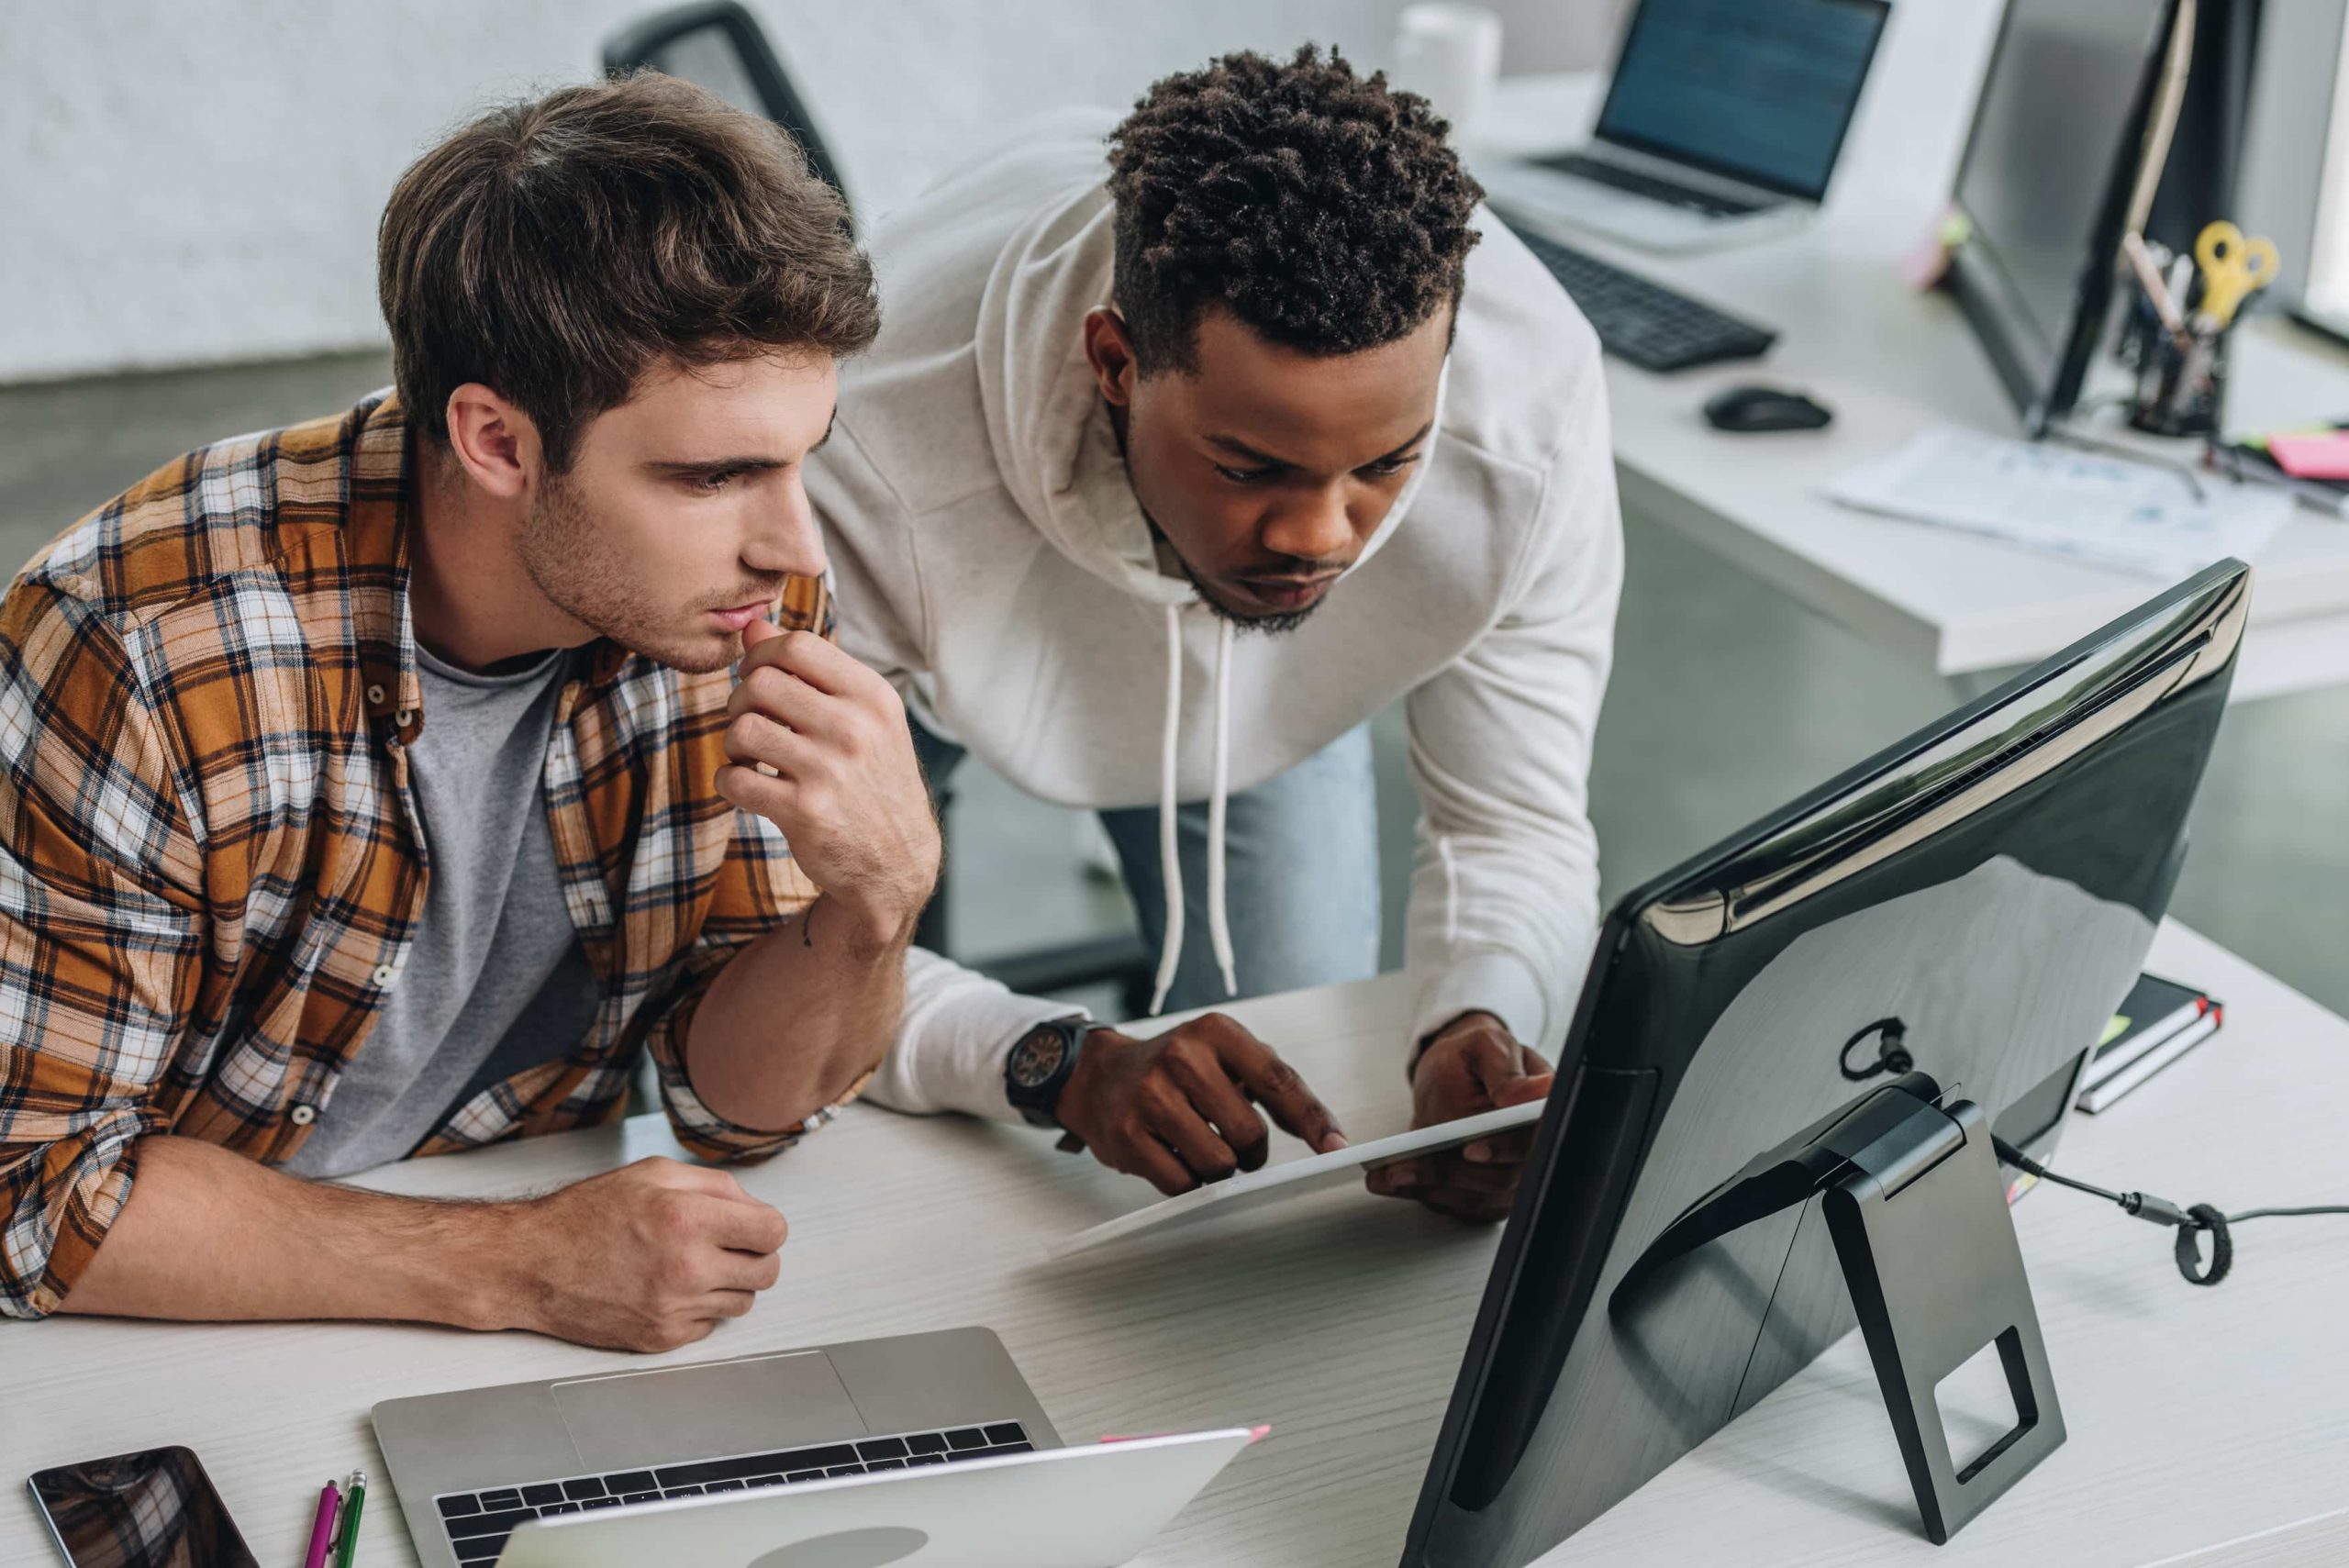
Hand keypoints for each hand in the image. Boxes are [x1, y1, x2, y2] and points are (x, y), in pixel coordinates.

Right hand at [488, 1157, 788, 1351]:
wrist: (532, 1264)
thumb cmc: (586, 1216)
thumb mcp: (654, 1173)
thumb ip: (716, 1185)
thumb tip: (755, 1207)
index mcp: (688, 1218)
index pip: (773, 1232)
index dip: (766, 1226)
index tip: (754, 1227)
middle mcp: (686, 1267)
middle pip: (767, 1272)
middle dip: (755, 1256)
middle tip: (729, 1246)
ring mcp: (673, 1308)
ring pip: (743, 1303)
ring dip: (728, 1284)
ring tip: (692, 1265)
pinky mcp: (660, 1338)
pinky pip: (709, 1325)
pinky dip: (698, 1308)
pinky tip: (669, 1288)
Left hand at [716, 620, 939, 952]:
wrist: (896, 862)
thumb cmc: (873, 780)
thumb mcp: (863, 720)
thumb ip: (812, 671)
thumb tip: (754, 624)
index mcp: (873, 698)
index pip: (799, 645)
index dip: (762, 655)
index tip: (758, 678)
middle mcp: (856, 729)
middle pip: (761, 683)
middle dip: (741, 700)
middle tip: (752, 723)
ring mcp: (830, 771)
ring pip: (742, 729)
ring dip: (732, 743)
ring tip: (749, 756)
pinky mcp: (805, 812)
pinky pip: (734, 778)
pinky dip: (730, 781)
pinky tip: (750, 787)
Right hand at [1054, 1014, 1348, 1194]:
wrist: (1100, 1075)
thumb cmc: (1175, 1069)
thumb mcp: (1224, 1055)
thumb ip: (1274, 1084)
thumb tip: (1325, 1130)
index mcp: (1215, 1032)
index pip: (1278, 1080)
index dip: (1312, 1119)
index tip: (1335, 1145)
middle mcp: (1181, 1058)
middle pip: (1249, 1134)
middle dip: (1252, 1151)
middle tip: (1236, 1143)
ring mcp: (1150, 1096)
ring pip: (1217, 1164)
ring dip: (1220, 1169)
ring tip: (1201, 1146)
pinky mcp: (1126, 1134)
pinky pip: (1181, 1183)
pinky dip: (1189, 1180)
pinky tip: (1175, 1155)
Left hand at [1366, 1012, 1551, 1222]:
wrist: (1455, 1077)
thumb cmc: (1474, 1060)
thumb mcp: (1486, 1046)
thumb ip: (1504, 1068)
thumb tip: (1525, 1094)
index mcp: (1543, 1111)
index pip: (1534, 1139)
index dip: (1505, 1148)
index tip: (1470, 1150)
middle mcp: (1534, 1151)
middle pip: (1501, 1178)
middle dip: (1450, 1174)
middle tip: (1406, 1168)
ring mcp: (1512, 1178)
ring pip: (1475, 1197)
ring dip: (1429, 1188)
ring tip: (1388, 1176)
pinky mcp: (1488, 1197)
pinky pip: (1459, 1206)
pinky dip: (1425, 1195)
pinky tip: (1394, 1182)